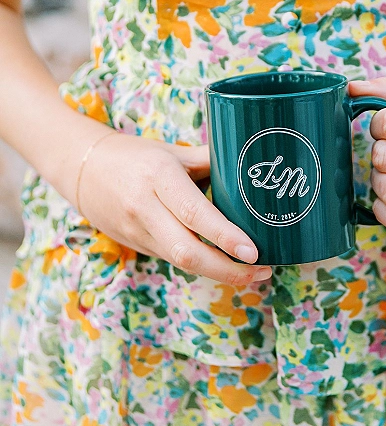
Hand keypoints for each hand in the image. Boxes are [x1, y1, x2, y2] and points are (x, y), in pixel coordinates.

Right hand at [75, 130, 271, 285]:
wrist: (82, 170)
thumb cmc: (135, 156)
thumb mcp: (172, 151)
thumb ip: (210, 160)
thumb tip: (252, 165)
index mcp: (159, 177)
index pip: (194, 213)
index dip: (225, 237)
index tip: (253, 252)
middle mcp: (145, 208)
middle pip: (187, 252)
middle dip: (228, 270)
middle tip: (262, 271)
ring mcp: (138, 232)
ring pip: (182, 262)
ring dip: (220, 273)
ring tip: (254, 273)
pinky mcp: (137, 246)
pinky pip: (174, 260)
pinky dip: (202, 265)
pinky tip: (226, 265)